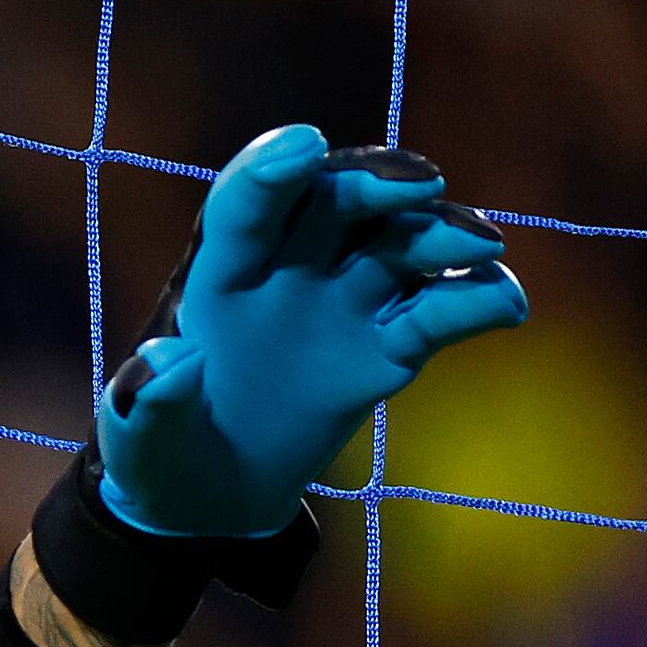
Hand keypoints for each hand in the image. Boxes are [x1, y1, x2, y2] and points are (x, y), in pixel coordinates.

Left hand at [96, 124, 528, 539]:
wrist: (208, 499)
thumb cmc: (161, 456)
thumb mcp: (139, 442)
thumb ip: (146, 403)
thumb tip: (165, 364)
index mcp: (219, 276)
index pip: (247, 203)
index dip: (272, 168)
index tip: (306, 146)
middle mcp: (289, 270)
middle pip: (337, 201)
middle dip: (378, 183)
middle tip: (420, 188)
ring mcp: (344, 301)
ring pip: (399, 243)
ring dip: (442, 234)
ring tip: (482, 246)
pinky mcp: (387, 345)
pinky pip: (438, 311)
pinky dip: (475, 302)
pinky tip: (508, 307)